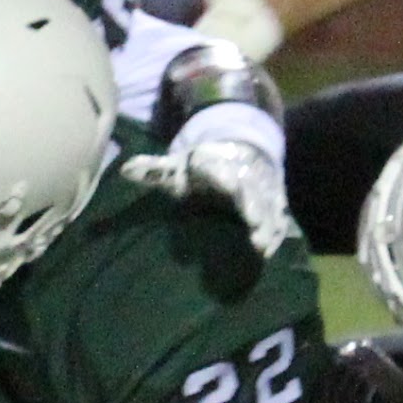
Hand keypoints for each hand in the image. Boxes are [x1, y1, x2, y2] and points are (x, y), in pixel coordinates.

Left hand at [144, 123, 297, 260]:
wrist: (235, 152)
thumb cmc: (198, 169)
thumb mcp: (174, 168)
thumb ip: (153, 171)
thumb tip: (125, 169)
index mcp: (213, 162)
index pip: (218, 166)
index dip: (221, 174)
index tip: (226, 184)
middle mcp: (240, 172)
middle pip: (249, 187)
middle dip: (251, 203)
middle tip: (251, 222)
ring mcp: (258, 187)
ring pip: (267, 203)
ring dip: (266, 223)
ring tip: (261, 246)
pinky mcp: (271, 201)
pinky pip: (277, 215)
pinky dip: (276, 231)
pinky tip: (271, 250)